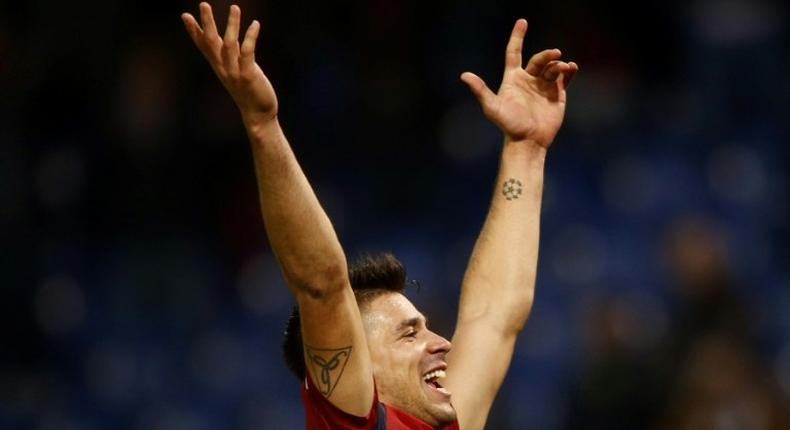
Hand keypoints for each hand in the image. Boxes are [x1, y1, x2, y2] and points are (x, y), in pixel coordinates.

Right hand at [182, 3, 277, 126]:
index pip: (203, 46)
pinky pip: (248, 52)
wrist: (258, 114)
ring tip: (235, 7)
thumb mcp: (237, 69)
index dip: (194, 31)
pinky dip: (250, 37)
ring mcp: (234, 72)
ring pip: (229, 44)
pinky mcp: (248, 76)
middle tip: (203, 4)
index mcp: (219, 66)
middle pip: (211, 42)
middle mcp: (223, 68)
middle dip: (207, 23)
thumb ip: (233, 53)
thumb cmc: (249, 90)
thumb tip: (229, 36)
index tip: (185, 16)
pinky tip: (255, 24)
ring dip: (232, 24)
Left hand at [461, 19, 577, 147]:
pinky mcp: (557, 95)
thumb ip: (480, 90)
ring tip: (564, 67)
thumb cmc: (509, 125)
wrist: (529, 141)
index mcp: (513, 78)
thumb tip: (464, 75)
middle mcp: (528, 80)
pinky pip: (564, 78)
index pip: (514, 52)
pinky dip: (569, 71)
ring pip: (552, 68)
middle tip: (556, 54)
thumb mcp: (492, 107)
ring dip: (559, 64)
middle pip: (539, 60)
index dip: (517, 37)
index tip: (522, 22)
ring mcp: (543, 86)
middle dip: (547, 55)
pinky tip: (572, 68)